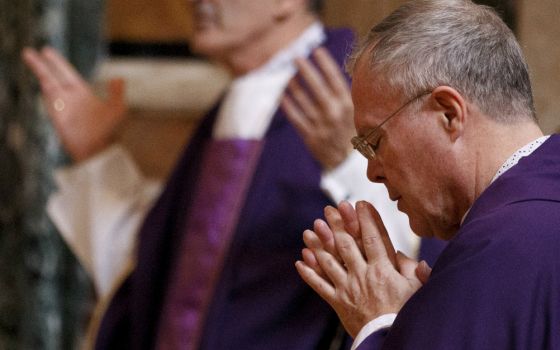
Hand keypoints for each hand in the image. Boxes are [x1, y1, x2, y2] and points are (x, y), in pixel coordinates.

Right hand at [22, 46, 126, 161]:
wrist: (99, 150)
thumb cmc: (110, 132)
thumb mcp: (118, 109)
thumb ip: (116, 93)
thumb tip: (118, 78)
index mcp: (83, 94)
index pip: (66, 73)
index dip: (57, 62)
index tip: (47, 51)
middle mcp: (70, 99)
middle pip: (53, 76)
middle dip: (42, 64)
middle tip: (31, 51)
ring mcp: (63, 107)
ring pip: (47, 84)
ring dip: (39, 71)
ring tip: (28, 56)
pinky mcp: (58, 117)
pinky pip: (50, 100)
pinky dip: (46, 88)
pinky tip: (42, 78)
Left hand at [281, 47, 353, 169]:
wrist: (348, 163)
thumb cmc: (352, 132)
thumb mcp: (356, 112)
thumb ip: (343, 95)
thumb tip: (331, 71)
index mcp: (348, 105)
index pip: (335, 79)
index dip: (325, 63)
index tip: (317, 50)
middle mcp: (334, 113)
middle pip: (316, 86)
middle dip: (305, 69)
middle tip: (296, 57)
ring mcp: (321, 125)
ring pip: (303, 100)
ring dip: (294, 86)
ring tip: (288, 76)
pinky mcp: (310, 136)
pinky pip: (295, 117)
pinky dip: (288, 105)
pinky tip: (282, 96)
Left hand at [296, 201, 422, 337]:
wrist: (388, 339)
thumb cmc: (405, 314)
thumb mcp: (417, 290)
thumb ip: (413, 270)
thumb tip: (409, 256)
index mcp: (383, 270)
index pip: (373, 238)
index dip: (366, 219)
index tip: (359, 203)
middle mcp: (362, 275)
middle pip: (347, 245)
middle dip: (338, 224)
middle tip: (330, 209)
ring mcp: (348, 288)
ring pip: (329, 262)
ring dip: (318, 245)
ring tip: (309, 230)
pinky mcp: (338, 302)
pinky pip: (320, 286)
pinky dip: (309, 274)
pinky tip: (300, 261)